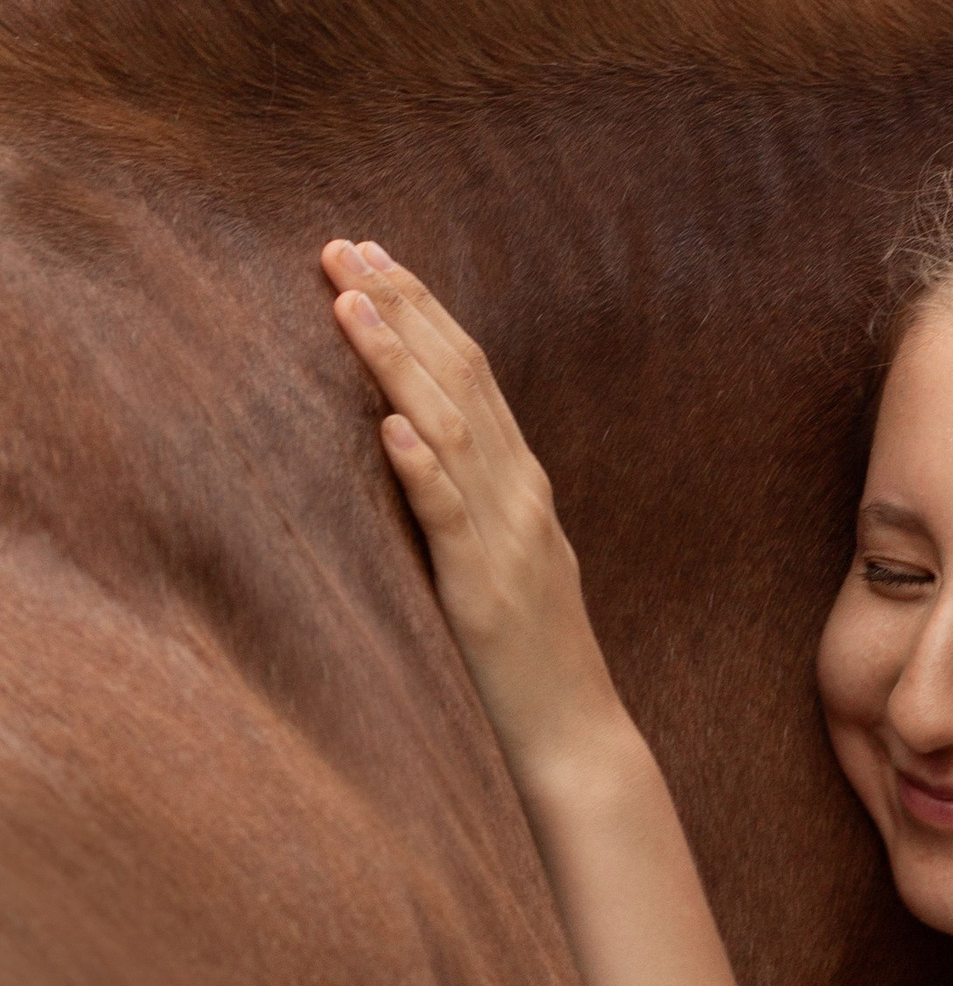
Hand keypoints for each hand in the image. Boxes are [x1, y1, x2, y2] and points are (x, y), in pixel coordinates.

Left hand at [322, 237, 627, 797]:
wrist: (577, 739)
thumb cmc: (530, 659)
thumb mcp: (505, 558)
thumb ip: (474, 500)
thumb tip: (417, 442)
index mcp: (522, 482)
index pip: (472, 371)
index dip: (422, 308)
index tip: (371, 253)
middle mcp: (520, 494)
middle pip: (461, 378)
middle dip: (401, 307)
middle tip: (343, 247)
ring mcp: (507, 539)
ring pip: (451, 429)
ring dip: (398, 362)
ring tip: (349, 306)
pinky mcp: (485, 592)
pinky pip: (451, 519)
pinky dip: (423, 467)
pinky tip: (390, 425)